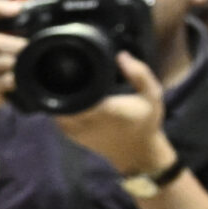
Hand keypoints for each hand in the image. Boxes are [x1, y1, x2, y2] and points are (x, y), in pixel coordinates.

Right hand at [0, 0, 24, 117]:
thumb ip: (9, 32)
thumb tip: (38, 18)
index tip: (19, 8)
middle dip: (17, 45)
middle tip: (34, 47)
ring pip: (2, 61)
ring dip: (20, 63)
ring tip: (31, 64)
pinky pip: (4, 80)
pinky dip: (16, 79)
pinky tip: (20, 80)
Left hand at [52, 53, 173, 177]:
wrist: (138, 153)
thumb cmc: (146, 122)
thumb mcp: (152, 96)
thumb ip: (140, 74)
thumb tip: (120, 55)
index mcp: (103, 109)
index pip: (75, 89)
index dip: (69, 74)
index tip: (72, 63)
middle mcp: (84, 121)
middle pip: (59, 95)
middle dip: (60, 80)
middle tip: (66, 67)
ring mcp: (74, 130)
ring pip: (55, 105)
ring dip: (58, 93)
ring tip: (66, 78)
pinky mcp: (70, 135)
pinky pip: (57, 115)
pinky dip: (60, 104)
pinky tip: (68, 94)